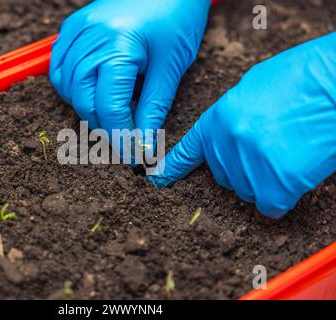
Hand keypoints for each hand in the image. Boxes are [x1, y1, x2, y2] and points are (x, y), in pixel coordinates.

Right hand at [50, 0, 209, 138]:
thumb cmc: (178, 16)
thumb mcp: (171, 66)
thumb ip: (153, 107)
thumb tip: (143, 143)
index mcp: (119, 46)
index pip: (110, 107)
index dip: (120, 137)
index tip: (131, 155)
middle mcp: (91, 37)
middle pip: (83, 99)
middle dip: (102, 125)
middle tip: (122, 138)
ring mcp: (78, 29)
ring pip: (66, 85)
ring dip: (84, 106)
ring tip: (107, 115)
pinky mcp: (74, 25)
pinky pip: (59, 64)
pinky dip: (70, 85)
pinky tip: (89, 91)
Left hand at [148, 32, 335, 218]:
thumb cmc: (304, 78)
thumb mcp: (255, 87)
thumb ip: (234, 115)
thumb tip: (228, 134)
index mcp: (218, 118)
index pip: (188, 151)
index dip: (174, 167)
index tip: (159, 180)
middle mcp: (226, 144)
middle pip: (223, 176)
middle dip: (242, 168)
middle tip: (271, 147)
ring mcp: (249, 166)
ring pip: (246, 192)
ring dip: (265, 181)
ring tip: (288, 153)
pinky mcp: (274, 185)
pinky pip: (269, 206)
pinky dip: (282, 196)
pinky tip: (295, 173)